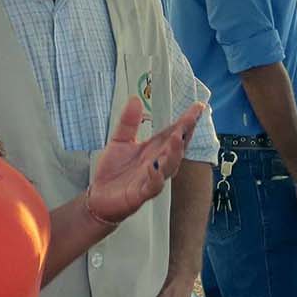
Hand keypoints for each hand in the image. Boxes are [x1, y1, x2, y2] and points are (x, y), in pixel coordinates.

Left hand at [88, 98, 204, 223]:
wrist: (99, 197)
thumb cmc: (113, 171)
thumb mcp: (119, 140)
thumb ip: (129, 122)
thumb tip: (135, 99)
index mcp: (154, 150)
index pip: (174, 133)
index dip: (186, 121)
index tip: (197, 107)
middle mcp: (157, 163)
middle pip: (176, 148)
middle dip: (186, 134)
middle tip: (191, 119)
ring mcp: (152, 178)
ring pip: (169, 166)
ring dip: (175, 153)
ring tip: (178, 138)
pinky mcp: (141, 193)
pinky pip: (152, 186)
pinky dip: (155, 177)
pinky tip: (154, 167)